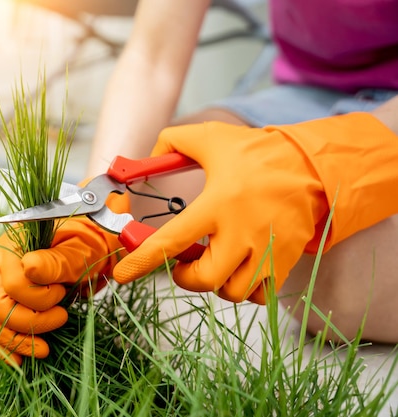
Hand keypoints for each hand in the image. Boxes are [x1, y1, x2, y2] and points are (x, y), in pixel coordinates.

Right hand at [0, 195, 127, 364]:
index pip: (13, 284)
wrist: (87, 252)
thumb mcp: (78, 251)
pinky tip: (19, 360)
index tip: (62, 293)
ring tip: (44, 349)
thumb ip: (55, 261)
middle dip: (29, 322)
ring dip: (16, 340)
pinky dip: (4, 346)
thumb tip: (29, 268)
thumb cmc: (84, 247)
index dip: (39, 298)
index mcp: (12, 245)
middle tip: (61, 319)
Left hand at [113, 113, 397, 303]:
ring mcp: (267, 250)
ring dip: (216, 284)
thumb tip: (143, 159)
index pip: (171, 241)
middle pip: (204, 279)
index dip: (142, 261)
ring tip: (213, 263)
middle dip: (185, 277)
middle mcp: (242, 232)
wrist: (311, 165)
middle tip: (183, 263)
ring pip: (232, 292)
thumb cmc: (256, 153)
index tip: (122, 275)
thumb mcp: (210, 138)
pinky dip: (245, 289)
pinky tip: (240, 268)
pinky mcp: (286, 260)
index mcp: (218, 204)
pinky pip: (260, 295)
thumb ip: (170, 144)